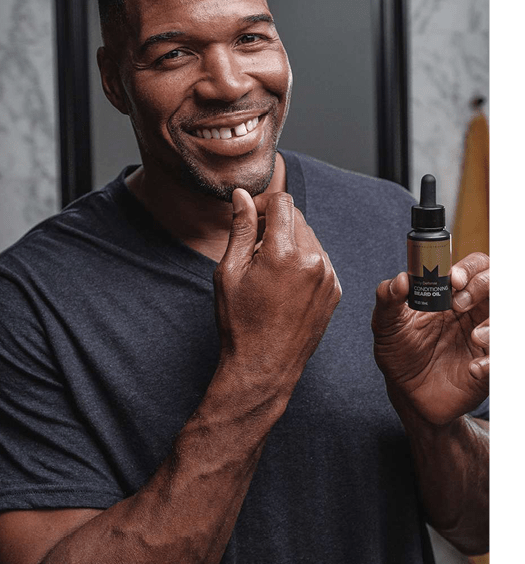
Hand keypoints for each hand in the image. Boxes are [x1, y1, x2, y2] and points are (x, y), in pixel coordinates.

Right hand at [214, 189, 340, 388]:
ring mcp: (328, 277)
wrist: (264, 366)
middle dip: (274, 223)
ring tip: (267, 270)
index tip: (251, 215)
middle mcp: (313, 260)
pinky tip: (284, 285)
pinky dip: (302, 262)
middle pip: (296, 219)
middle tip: (252, 246)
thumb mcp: (229, 272)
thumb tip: (242, 197)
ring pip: (309, 239)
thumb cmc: (241, 323)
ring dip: (289, 243)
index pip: (282, 202)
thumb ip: (240, 229)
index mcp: (284, 252)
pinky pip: (319, 261)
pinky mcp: (334, 291)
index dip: (263, 203)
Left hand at [371, 252, 488, 424]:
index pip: (476, 267)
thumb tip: (402, 278)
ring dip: (496, 325)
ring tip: (476, 337)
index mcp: (454, 295)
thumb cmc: (400, 352)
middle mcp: (476, 312)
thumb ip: (388, 299)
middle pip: (499, 284)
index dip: (471, 268)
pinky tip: (474, 369)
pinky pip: (502, 360)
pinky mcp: (489, 367)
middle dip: (484, 287)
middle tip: (458, 304)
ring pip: (508, 320)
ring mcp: (486, 339)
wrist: (406, 392)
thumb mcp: (387, 325)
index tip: (454, 279)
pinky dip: (493, 363)